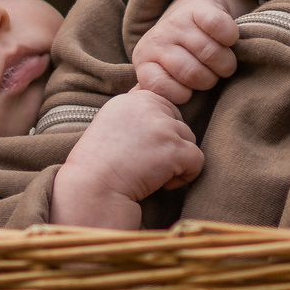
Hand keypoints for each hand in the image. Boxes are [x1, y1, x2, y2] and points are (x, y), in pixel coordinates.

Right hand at [51, 91, 203, 228]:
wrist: (92, 190)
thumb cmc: (98, 166)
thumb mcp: (111, 125)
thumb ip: (136, 113)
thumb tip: (158, 106)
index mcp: (131, 99)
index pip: (164, 107)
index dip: (157, 133)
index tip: (138, 151)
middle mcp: (147, 106)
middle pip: (178, 123)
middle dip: (168, 146)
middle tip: (145, 164)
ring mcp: (162, 126)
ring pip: (189, 140)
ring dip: (176, 161)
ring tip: (152, 174)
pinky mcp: (174, 149)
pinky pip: (197, 161)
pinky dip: (185, 176)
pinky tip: (162, 184)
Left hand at [131, 0, 250, 103]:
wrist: (193, 15)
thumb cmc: (183, 57)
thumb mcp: (166, 76)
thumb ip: (162, 92)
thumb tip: (165, 106)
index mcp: (144, 60)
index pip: (159, 87)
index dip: (182, 94)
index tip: (189, 90)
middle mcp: (157, 39)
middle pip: (191, 73)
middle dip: (209, 80)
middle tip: (211, 75)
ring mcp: (176, 22)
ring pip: (210, 53)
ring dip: (225, 64)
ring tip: (223, 63)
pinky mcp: (198, 8)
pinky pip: (218, 27)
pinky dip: (230, 38)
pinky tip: (228, 42)